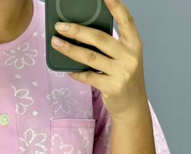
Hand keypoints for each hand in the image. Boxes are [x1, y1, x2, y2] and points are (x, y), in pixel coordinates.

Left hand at [51, 0, 147, 119]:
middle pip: (99, 38)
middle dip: (77, 31)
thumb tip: (84, 33)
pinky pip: (88, 76)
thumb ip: (113, 45)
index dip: (115, 5)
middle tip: (60, 26)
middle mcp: (129, 56)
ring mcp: (121, 72)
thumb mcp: (126, 57)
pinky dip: (76, 72)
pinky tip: (67, 69)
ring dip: (70, 49)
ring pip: (90, 57)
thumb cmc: (126, 78)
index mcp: (134, 44)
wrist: (133, 106)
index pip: (125, 19)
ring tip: (56, 43)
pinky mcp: (112, 87)